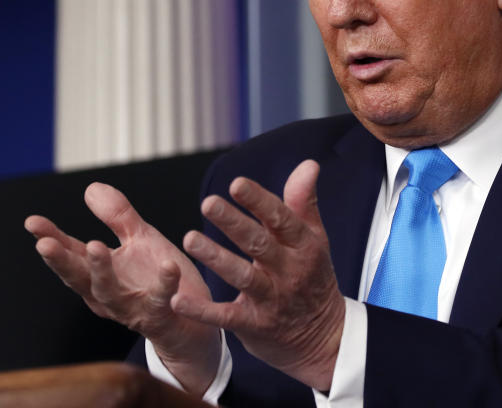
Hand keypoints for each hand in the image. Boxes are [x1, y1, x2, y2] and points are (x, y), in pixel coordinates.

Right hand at [25, 183, 220, 394]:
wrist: (193, 316)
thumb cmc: (158, 278)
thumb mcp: (140, 240)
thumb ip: (118, 217)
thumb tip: (90, 188)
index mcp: (99, 273)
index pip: (70, 254)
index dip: (50, 239)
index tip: (32, 222)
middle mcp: (107, 294)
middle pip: (78, 277)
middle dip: (61, 261)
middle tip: (44, 244)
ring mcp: (131, 307)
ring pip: (109, 293)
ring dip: (101, 271)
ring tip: (96, 246)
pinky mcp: (160, 315)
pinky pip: (160, 300)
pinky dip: (163, 284)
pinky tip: (168, 266)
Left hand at [171, 160, 344, 390]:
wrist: (323, 337)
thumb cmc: (313, 277)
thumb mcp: (315, 239)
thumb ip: (303, 201)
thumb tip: (308, 164)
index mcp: (304, 246)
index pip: (281, 219)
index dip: (259, 201)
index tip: (237, 184)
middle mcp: (289, 270)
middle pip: (259, 244)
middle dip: (233, 223)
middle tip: (208, 202)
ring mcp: (272, 299)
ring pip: (242, 277)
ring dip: (215, 258)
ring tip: (190, 238)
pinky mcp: (255, 325)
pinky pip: (226, 316)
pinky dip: (202, 311)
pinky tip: (178, 300)